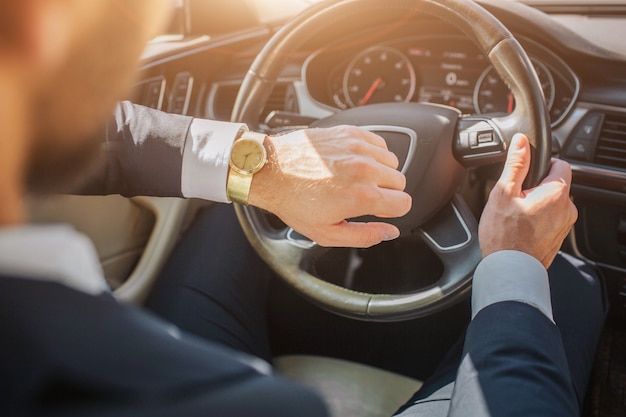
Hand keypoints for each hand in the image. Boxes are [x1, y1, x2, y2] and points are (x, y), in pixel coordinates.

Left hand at [248, 126, 411, 247]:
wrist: (270, 171)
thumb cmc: (293, 201)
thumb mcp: (327, 232)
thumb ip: (364, 236)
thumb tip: (389, 232)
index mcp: (362, 195)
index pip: (404, 203)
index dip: (392, 210)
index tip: (377, 210)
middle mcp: (363, 168)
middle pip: (400, 181)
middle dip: (386, 191)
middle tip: (362, 196)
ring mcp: (357, 148)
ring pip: (392, 161)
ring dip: (380, 171)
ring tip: (356, 178)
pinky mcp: (350, 132)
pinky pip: (378, 143)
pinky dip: (372, 153)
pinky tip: (353, 162)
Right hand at [478, 133, 577, 267]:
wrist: (509, 270)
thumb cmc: (504, 236)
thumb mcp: (503, 193)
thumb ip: (515, 164)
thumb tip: (521, 142)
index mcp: (556, 193)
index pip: (560, 164)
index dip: (541, 164)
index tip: (524, 174)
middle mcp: (567, 209)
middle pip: (554, 184)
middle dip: (535, 186)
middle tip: (514, 198)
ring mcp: (564, 225)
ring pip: (551, 203)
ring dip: (536, 203)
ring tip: (515, 215)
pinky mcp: (558, 238)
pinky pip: (550, 219)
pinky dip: (537, 219)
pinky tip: (520, 227)